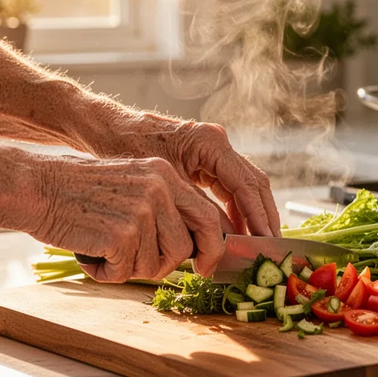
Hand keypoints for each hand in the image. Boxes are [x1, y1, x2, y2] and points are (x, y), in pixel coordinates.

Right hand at [31, 156, 229, 282]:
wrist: (34, 186)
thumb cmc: (77, 192)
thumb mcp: (131, 184)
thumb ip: (161, 206)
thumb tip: (191, 246)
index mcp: (165, 174)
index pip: (207, 215)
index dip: (212, 247)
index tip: (206, 266)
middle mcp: (159, 188)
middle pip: (187, 247)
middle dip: (170, 266)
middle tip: (149, 270)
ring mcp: (142, 210)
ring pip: (156, 265)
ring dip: (129, 268)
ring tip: (104, 250)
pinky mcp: (122, 233)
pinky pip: (126, 272)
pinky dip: (106, 272)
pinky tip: (89, 254)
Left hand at [109, 118, 281, 236]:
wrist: (108, 129)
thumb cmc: (129, 151)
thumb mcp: (164, 186)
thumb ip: (196, 210)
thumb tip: (224, 239)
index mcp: (210, 142)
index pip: (246, 185)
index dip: (258, 216)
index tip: (265, 241)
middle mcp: (218, 142)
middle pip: (254, 183)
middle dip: (263, 217)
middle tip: (269, 246)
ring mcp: (214, 149)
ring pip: (246, 185)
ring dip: (252, 215)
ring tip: (255, 244)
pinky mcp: (206, 158)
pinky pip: (230, 186)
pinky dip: (236, 209)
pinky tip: (235, 231)